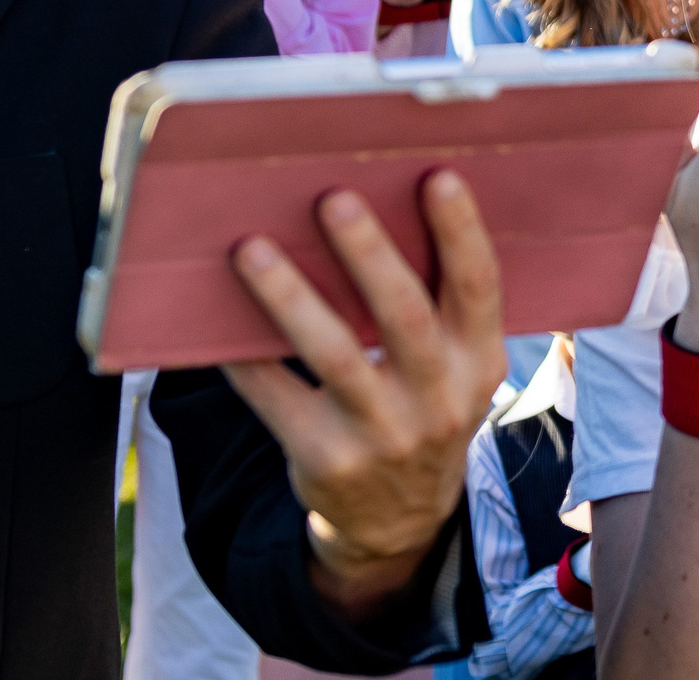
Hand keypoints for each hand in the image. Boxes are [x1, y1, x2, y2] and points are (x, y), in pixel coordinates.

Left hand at [223, 170, 506, 620]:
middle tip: (334, 198)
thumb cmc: (423, 408)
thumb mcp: (457, 371)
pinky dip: (247, 358)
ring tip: (253, 249)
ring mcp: (383, 436)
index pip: (479, 290)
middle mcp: (439, 400)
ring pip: (334, 356)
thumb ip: (439, 309)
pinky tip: (219, 321)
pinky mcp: (326, 460)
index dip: (462, 233)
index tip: (437, 177)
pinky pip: (276, 399)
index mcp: (478, 362)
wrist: (399, 520)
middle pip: (406, 317)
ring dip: (291, 298)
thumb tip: (383, 210)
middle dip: (369, 254)